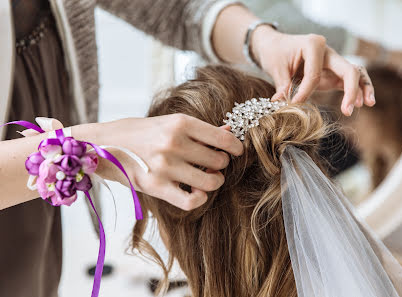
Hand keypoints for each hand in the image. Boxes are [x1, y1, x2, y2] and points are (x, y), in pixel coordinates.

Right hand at [93, 114, 242, 210]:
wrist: (103, 144)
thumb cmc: (140, 132)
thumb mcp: (169, 122)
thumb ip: (200, 130)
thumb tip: (229, 134)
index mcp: (180, 123)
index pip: (223, 139)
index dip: (237, 148)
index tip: (237, 151)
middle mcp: (174, 143)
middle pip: (220, 161)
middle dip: (221, 164)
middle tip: (213, 163)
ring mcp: (165, 166)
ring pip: (211, 181)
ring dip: (214, 181)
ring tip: (207, 177)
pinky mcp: (156, 187)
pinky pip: (192, 201)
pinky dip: (199, 199)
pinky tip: (196, 192)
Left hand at [251, 26, 374, 115]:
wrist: (275, 45)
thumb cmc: (275, 53)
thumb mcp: (275, 68)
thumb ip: (283, 85)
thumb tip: (281, 102)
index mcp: (313, 45)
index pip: (315, 74)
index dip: (305, 92)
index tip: (294, 103)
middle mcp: (328, 51)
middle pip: (348, 69)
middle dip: (351, 90)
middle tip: (348, 110)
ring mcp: (333, 61)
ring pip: (355, 73)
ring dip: (362, 89)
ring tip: (365, 104)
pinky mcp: (334, 72)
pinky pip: (350, 80)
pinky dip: (357, 90)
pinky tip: (360, 103)